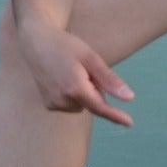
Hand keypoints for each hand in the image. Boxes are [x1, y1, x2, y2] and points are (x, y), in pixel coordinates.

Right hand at [16, 19, 135, 126]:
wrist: (36, 42)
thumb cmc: (65, 46)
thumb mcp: (91, 58)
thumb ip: (109, 80)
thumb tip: (129, 98)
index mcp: (75, 88)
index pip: (101, 107)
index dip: (116, 116)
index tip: (129, 124)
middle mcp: (63, 100)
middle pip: (92, 103)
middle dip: (95, 89)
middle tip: (83, 69)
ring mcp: (53, 104)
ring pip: (82, 104)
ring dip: (83, 92)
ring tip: (71, 71)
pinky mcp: (48, 104)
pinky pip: (70, 104)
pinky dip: (72, 95)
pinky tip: (62, 78)